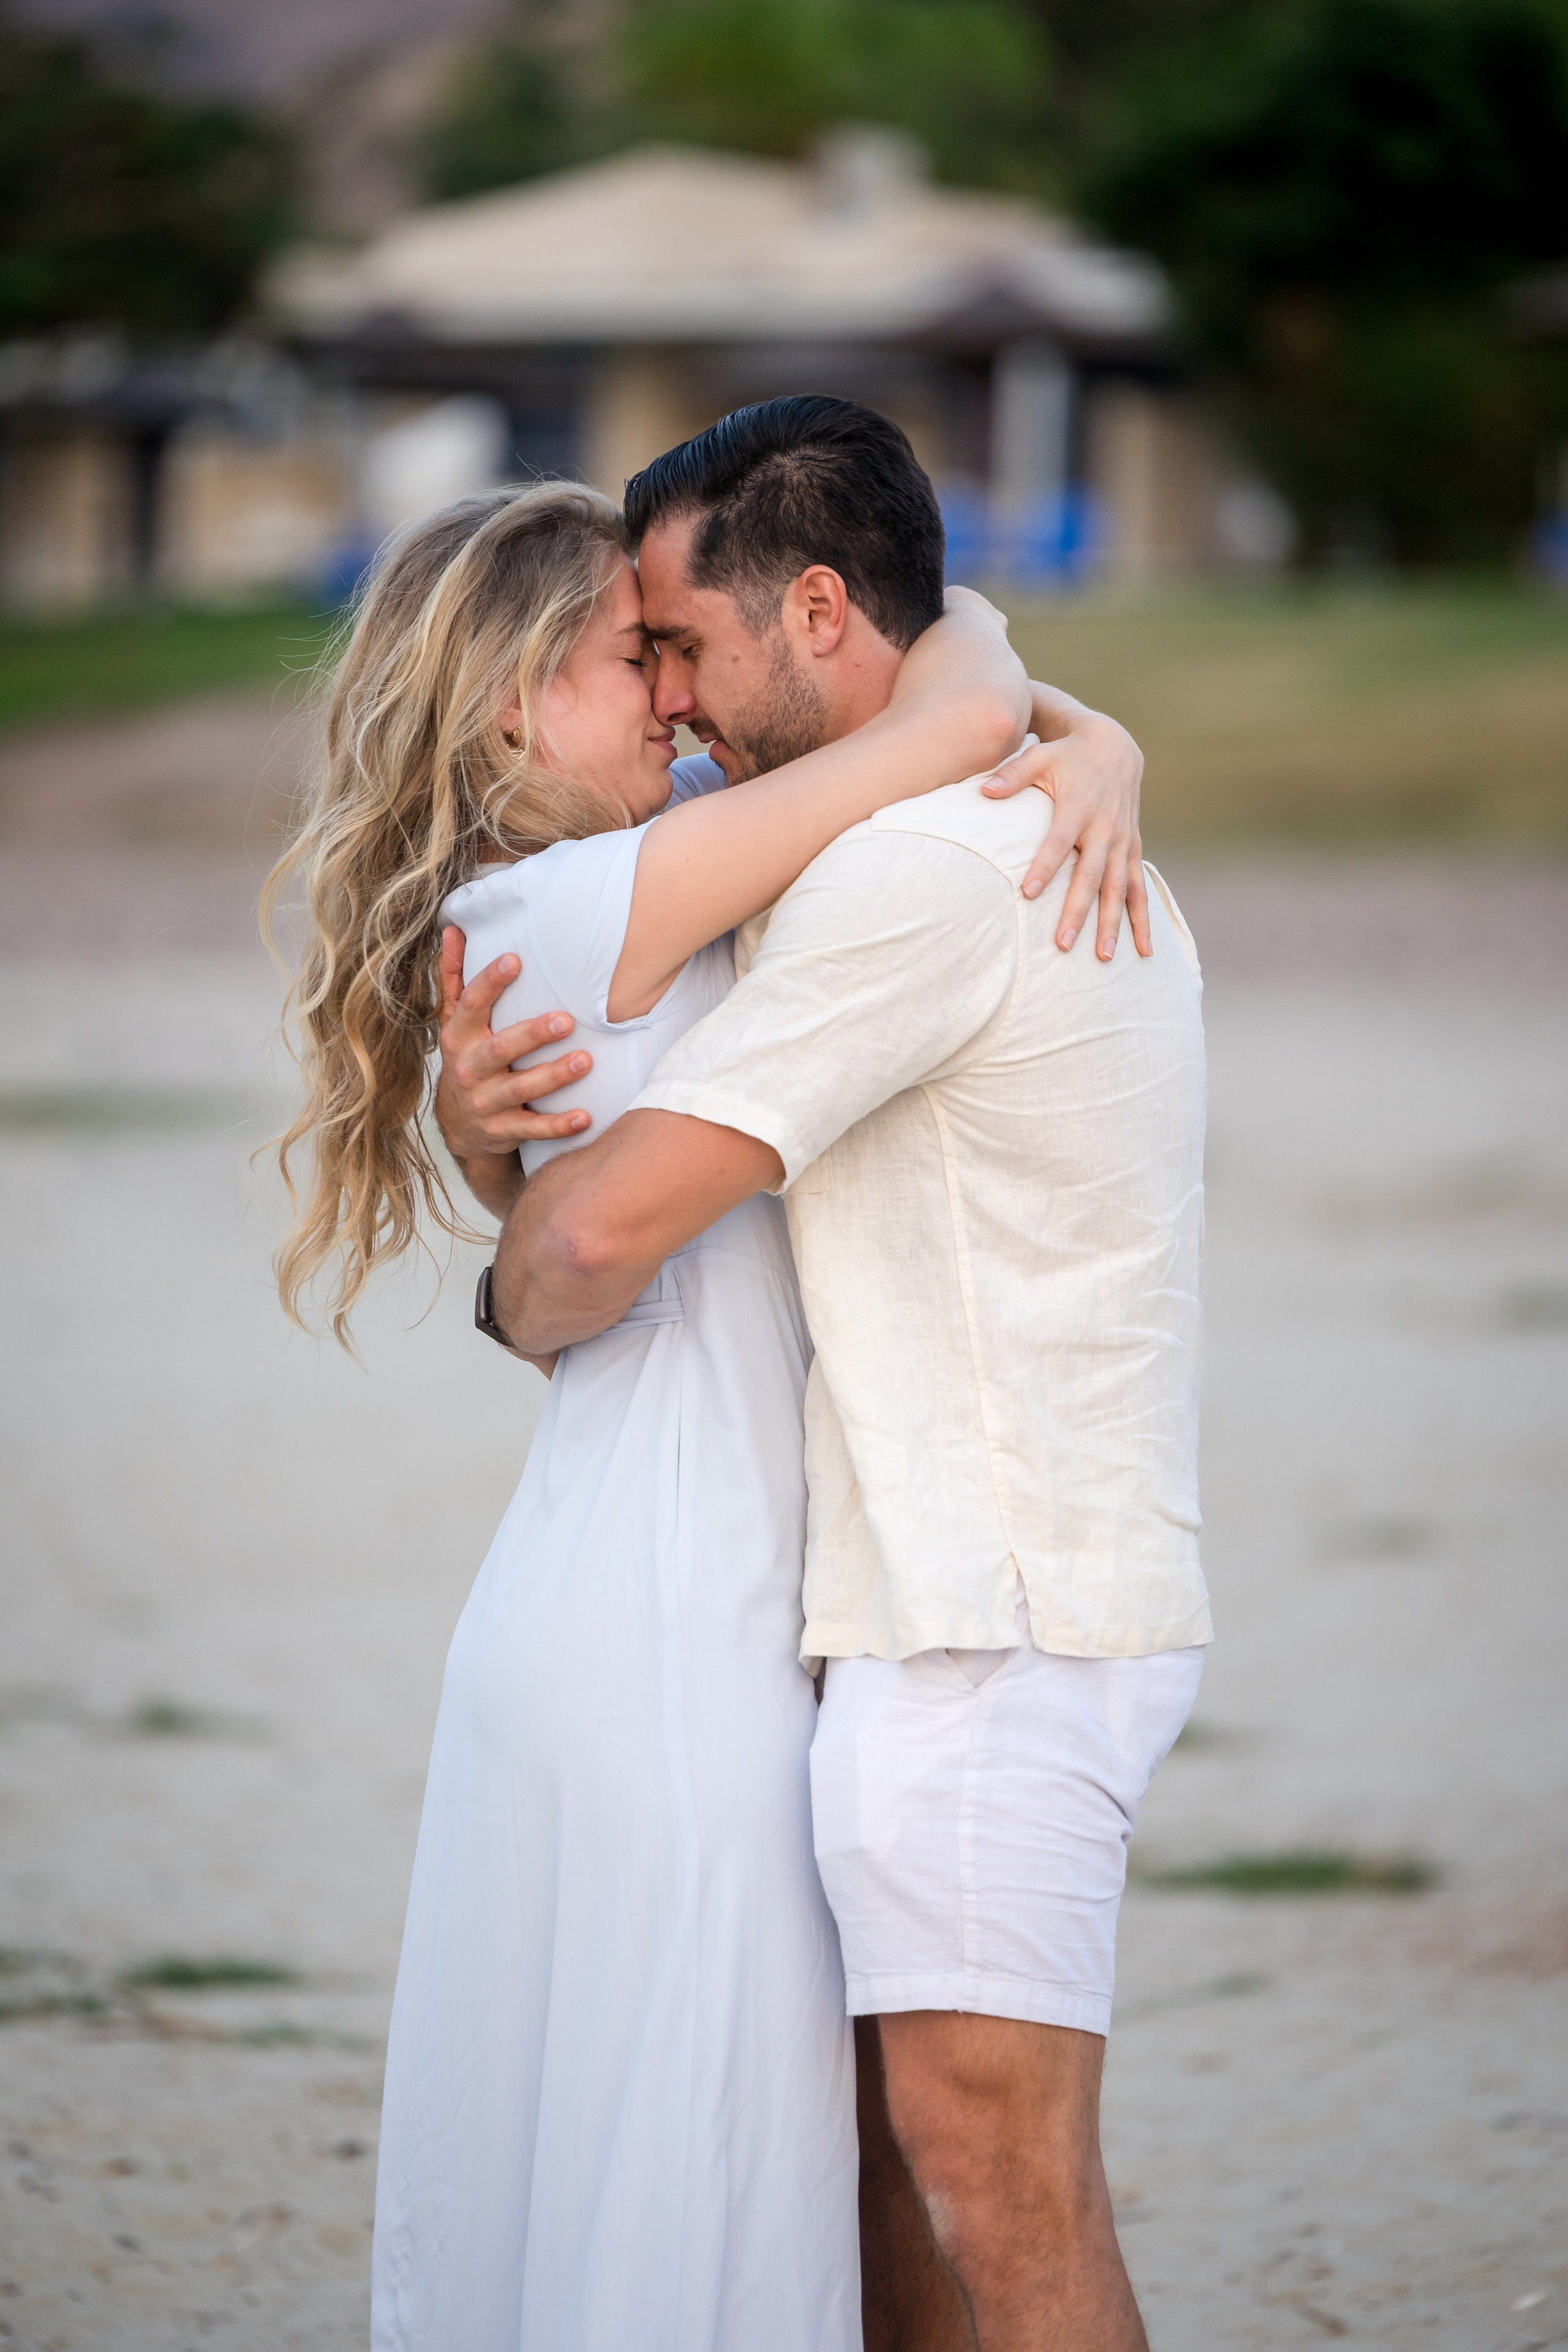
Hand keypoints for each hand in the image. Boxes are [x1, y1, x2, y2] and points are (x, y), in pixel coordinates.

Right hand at [434, 928, 594, 1201]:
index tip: (516, 960)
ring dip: (553, 1076)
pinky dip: (558, 1126)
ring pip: (520, 1090)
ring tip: (585, 1061)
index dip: (490, 982)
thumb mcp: (455, 1021)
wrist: (460, 1127)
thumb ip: (456, 978)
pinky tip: (585, 1117)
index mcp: (458, 1037)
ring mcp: (485, 1103)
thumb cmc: (467, 1060)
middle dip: (532, 1035)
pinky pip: (533, 1129)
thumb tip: (453, 928)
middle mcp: (469, 1070)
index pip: (472, 1005)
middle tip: (566, 1020)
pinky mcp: (503, 1131)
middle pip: (500, 1050)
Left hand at [981, 699, 1149, 960]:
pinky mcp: (1133, 849)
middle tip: (1062, 945)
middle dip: (1077, 911)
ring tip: (1103, 957)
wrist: (1113, 746)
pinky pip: (1139, 888)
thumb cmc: (1066, 756)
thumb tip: (983, 790)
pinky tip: (1144, 950)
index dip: (1045, 867)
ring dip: (1112, 923)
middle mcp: (1104, 828)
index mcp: (1078, 807)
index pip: (1058, 842)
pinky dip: (1143, 918)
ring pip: (1118, 889)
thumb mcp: (1039, 757)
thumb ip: (1012, 774)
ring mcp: (1122, 841)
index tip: (1028, 893)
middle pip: (1090, 876)